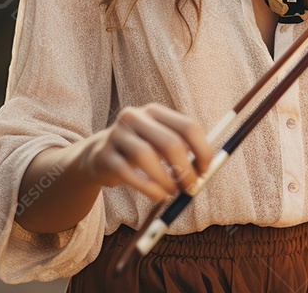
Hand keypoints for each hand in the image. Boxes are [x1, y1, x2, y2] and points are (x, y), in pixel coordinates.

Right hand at [76, 103, 213, 200]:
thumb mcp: (160, 145)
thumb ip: (184, 152)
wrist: (98, 157)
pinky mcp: (103, 155)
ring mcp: (117, 134)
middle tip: (192, 188)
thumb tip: (209, 170)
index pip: (188, 126)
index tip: (206, 171)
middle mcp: (135, 117)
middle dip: (186, 170)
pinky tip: (158, 196)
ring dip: (165, 180)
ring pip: (146, 156)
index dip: (202, 151)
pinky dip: (148, 188)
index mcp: (155, 112)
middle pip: (170, 142)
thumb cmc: (140, 153)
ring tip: (172, 192)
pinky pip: (128, 173)